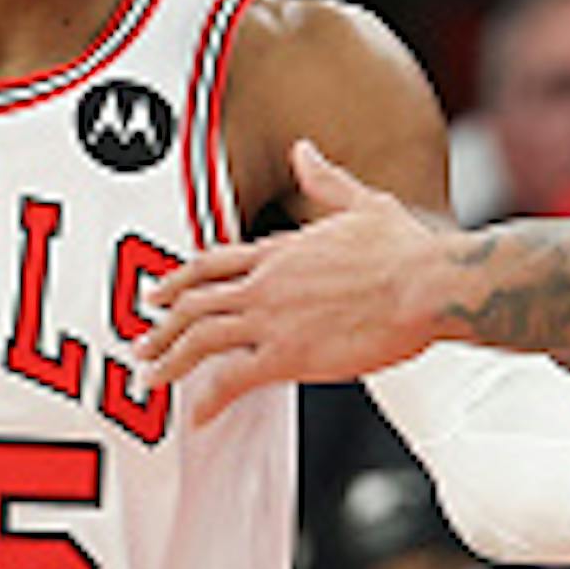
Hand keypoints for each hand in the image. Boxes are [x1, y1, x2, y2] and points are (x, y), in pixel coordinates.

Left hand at [142, 140, 454, 417]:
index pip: (212, 263)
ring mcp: (271, 319)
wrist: (428, 285)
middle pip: (193, 302)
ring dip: (168, 360)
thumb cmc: (406, 251)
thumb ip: (326, 180)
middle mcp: (265, 282)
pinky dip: (207, 401)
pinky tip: (196, 418)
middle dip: (162, 325)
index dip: (178, 280)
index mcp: (281, 250)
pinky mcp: (286, 355)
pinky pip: (230, 381)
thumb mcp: (363, 202)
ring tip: (150, 379)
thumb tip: (304, 150)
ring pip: (199, 339)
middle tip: (141, 344)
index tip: (157, 293)